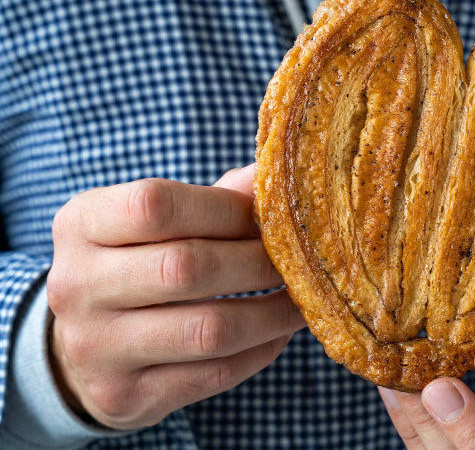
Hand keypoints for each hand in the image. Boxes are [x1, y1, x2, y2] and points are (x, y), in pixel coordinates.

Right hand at [47, 165, 304, 429]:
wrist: (79, 349)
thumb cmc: (135, 264)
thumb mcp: (151, 221)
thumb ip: (213, 198)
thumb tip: (274, 176)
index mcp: (82, 225)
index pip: (155, 205)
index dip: (225, 209)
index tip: (266, 216)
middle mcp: (77, 286)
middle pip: (187, 268)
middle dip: (258, 263)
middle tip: (297, 261)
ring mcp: (96, 348)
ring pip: (210, 331)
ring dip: (272, 314)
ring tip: (300, 299)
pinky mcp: (124, 396)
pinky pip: (215, 375)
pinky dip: (261, 350)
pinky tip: (277, 332)